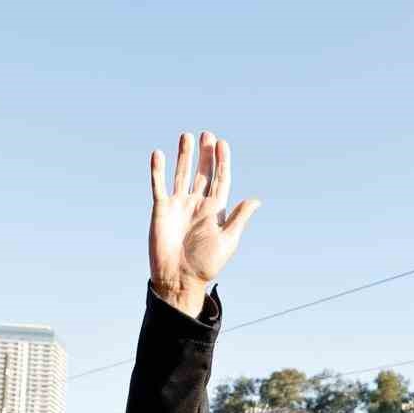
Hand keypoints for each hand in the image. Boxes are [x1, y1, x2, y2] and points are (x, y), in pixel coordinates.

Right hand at [149, 131, 261, 314]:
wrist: (179, 278)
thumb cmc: (206, 264)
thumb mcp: (228, 240)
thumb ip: (239, 218)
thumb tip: (255, 199)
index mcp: (215, 210)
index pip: (220, 180)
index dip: (222, 162)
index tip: (223, 143)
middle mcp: (197, 204)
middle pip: (202, 173)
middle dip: (205, 154)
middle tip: (207, 134)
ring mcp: (179, 205)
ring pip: (182, 174)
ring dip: (184, 156)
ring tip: (186, 136)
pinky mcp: (161, 209)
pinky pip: (159, 186)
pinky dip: (158, 171)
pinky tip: (158, 154)